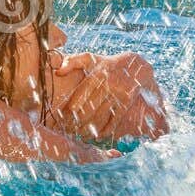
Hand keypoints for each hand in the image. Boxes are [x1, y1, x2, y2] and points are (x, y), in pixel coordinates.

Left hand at [47, 50, 167, 142]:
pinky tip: (98, 137)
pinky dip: (106, 131)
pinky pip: (115, 120)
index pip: (78, 97)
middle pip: (88, 109)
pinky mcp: (127, 102)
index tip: (62, 119)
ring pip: (100, 116)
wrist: (136, 66)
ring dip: (89, 129)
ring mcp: (119, 93)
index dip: (68, 111)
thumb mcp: (91, 58)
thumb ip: (72, 61)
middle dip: (77, 123)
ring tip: (80, 136)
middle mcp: (108, 83)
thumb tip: (58, 72)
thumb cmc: (107, 64)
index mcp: (96, 74)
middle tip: (69, 131)